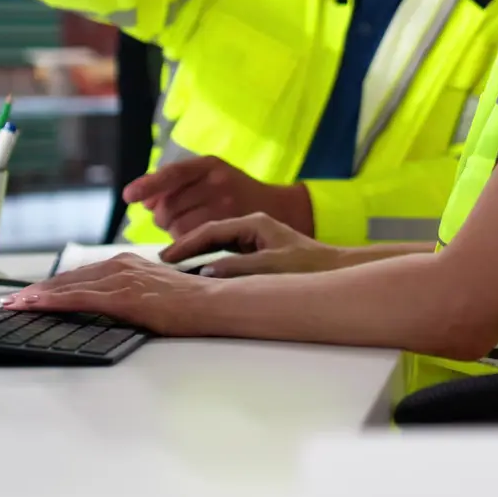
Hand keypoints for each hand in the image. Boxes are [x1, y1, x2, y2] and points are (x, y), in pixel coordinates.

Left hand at [3, 255, 217, 333]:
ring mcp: (121, 279)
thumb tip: (111, 309)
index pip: (81, 275)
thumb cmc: (192, 304)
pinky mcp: (124, 296)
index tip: (32, 293)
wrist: (215, 303)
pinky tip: (37, 306)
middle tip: (12, 300)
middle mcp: (121, 266)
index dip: (54, 285)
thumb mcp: (155, 294)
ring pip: (69, 286)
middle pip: (69, 278)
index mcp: (127, 264)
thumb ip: (131, 296)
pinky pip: (80, 298)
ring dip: (39, 295)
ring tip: (15, 305)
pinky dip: (54, 301)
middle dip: (38, 290)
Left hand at [124, 156, 314, 238]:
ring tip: (185, 227)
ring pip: (176, 225)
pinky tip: (193, 238)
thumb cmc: (233, 193)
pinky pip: (191, 239)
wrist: (277, 209)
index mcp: (210, 164)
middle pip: (168, 205)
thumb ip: (176, 184)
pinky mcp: (229, 228)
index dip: (147, 185)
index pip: (172, 173)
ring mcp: (225, 206)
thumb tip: (141, 201)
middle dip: (161, 215)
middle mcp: (218, 182)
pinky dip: (182, 241)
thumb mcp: (210, 177)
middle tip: (167, 218)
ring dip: (171, 230)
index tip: (128, 196)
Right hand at [162, 213, 346, 277]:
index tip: (166, 258)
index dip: (186, 244)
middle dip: (184, 244)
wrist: (336, 271)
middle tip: (161, 261)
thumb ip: (239, 269)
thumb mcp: (273, 268)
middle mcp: (252, 227)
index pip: (211, 230)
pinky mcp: (257, 251)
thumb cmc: (311, 268)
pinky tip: (196, 272)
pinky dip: (208, 260)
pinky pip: (225, 252)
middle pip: (209, 232)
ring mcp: (254, 238)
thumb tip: (207, 274)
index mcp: (254, 222)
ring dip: (194, 252)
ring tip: (172, 266)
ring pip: (216, 243)